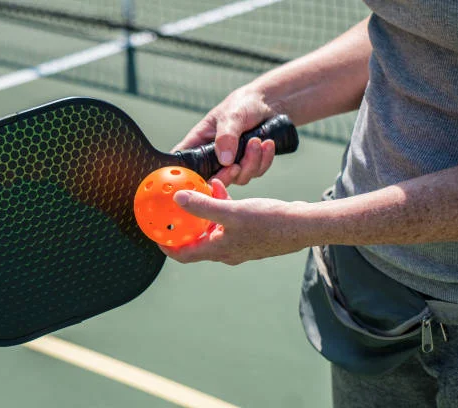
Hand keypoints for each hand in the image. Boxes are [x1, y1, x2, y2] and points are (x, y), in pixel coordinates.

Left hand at [159, 179, 308, 264]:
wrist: (303, 225)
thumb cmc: (269, 222)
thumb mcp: (231, 211)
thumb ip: (203, 206)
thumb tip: (178, 200)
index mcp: (218, 250)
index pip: (183, 254)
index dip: (166, 246)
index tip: (154, 234)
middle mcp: (226, 250)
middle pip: (196, 240)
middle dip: (185, 223)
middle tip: (174, 209)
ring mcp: (239, 243)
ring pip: (213, 227)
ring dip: (205, 210)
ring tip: (202, 190)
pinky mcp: (250, 234)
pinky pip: (228, 221)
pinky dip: (222, 207)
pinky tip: (224, 189)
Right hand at [172, 84, 279, 185]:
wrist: (270, 102)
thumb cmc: (243, 104)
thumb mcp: (232, 116)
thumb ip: (226, 137)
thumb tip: (225, 160)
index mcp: (199, 143)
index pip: (184, 165)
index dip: (187, 178)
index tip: (201, 180)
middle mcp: (212, 156)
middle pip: (213, 180)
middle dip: (228, 175)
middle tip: (237, 166)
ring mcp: (231, 163)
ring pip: (238, 178)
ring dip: (251, 162)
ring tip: (257, 141)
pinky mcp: (248, 164)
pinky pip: (255, 172)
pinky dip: (263, 160)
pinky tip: (267, 144)